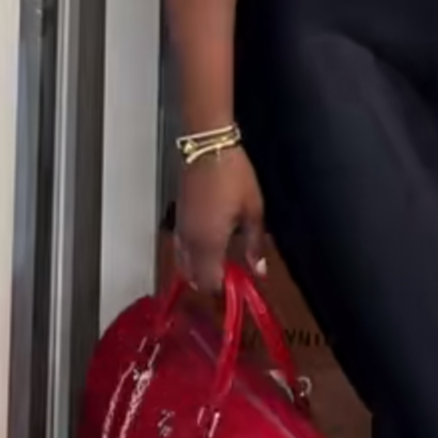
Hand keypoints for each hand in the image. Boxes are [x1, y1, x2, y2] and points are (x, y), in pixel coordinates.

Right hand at [176, 148, 265, 292]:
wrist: (208, 146)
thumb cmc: (233, 176)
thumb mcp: (253, 210)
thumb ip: (254, 244)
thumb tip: (259, 271)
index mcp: (208, 244)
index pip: (209, 283)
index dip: (223, 290)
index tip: (238, 288)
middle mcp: (189, 242)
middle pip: (193, 277)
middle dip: (209, 283)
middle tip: (231, 276)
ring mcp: (180, 229)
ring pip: (183, 263)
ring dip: (198, 269)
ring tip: (221, 263)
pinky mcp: (178, 216)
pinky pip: (180, 247)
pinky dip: (191, 254)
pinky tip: (208, 245)